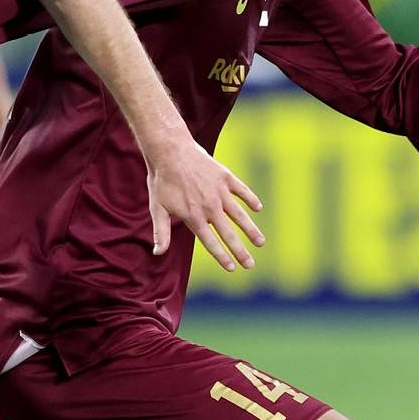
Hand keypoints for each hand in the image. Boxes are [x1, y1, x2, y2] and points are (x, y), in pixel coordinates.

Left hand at [144, 134, 265, 270]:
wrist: (169, 150)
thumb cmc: (161, 180)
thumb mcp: (157, 208)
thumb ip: (161, 232)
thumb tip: (158, 253)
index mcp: (194, 217)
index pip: (210, 242)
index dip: (222, 257)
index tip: (232, 268)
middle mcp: (210, 207)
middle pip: (228, 234)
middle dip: (240, 251)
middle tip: (251, 265)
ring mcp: (220, 192)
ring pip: (239, 215)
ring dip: (251, 230)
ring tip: (261, 243)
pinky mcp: (225, 177)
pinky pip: (242, 190)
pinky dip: (250, 199)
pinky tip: (258, 208)